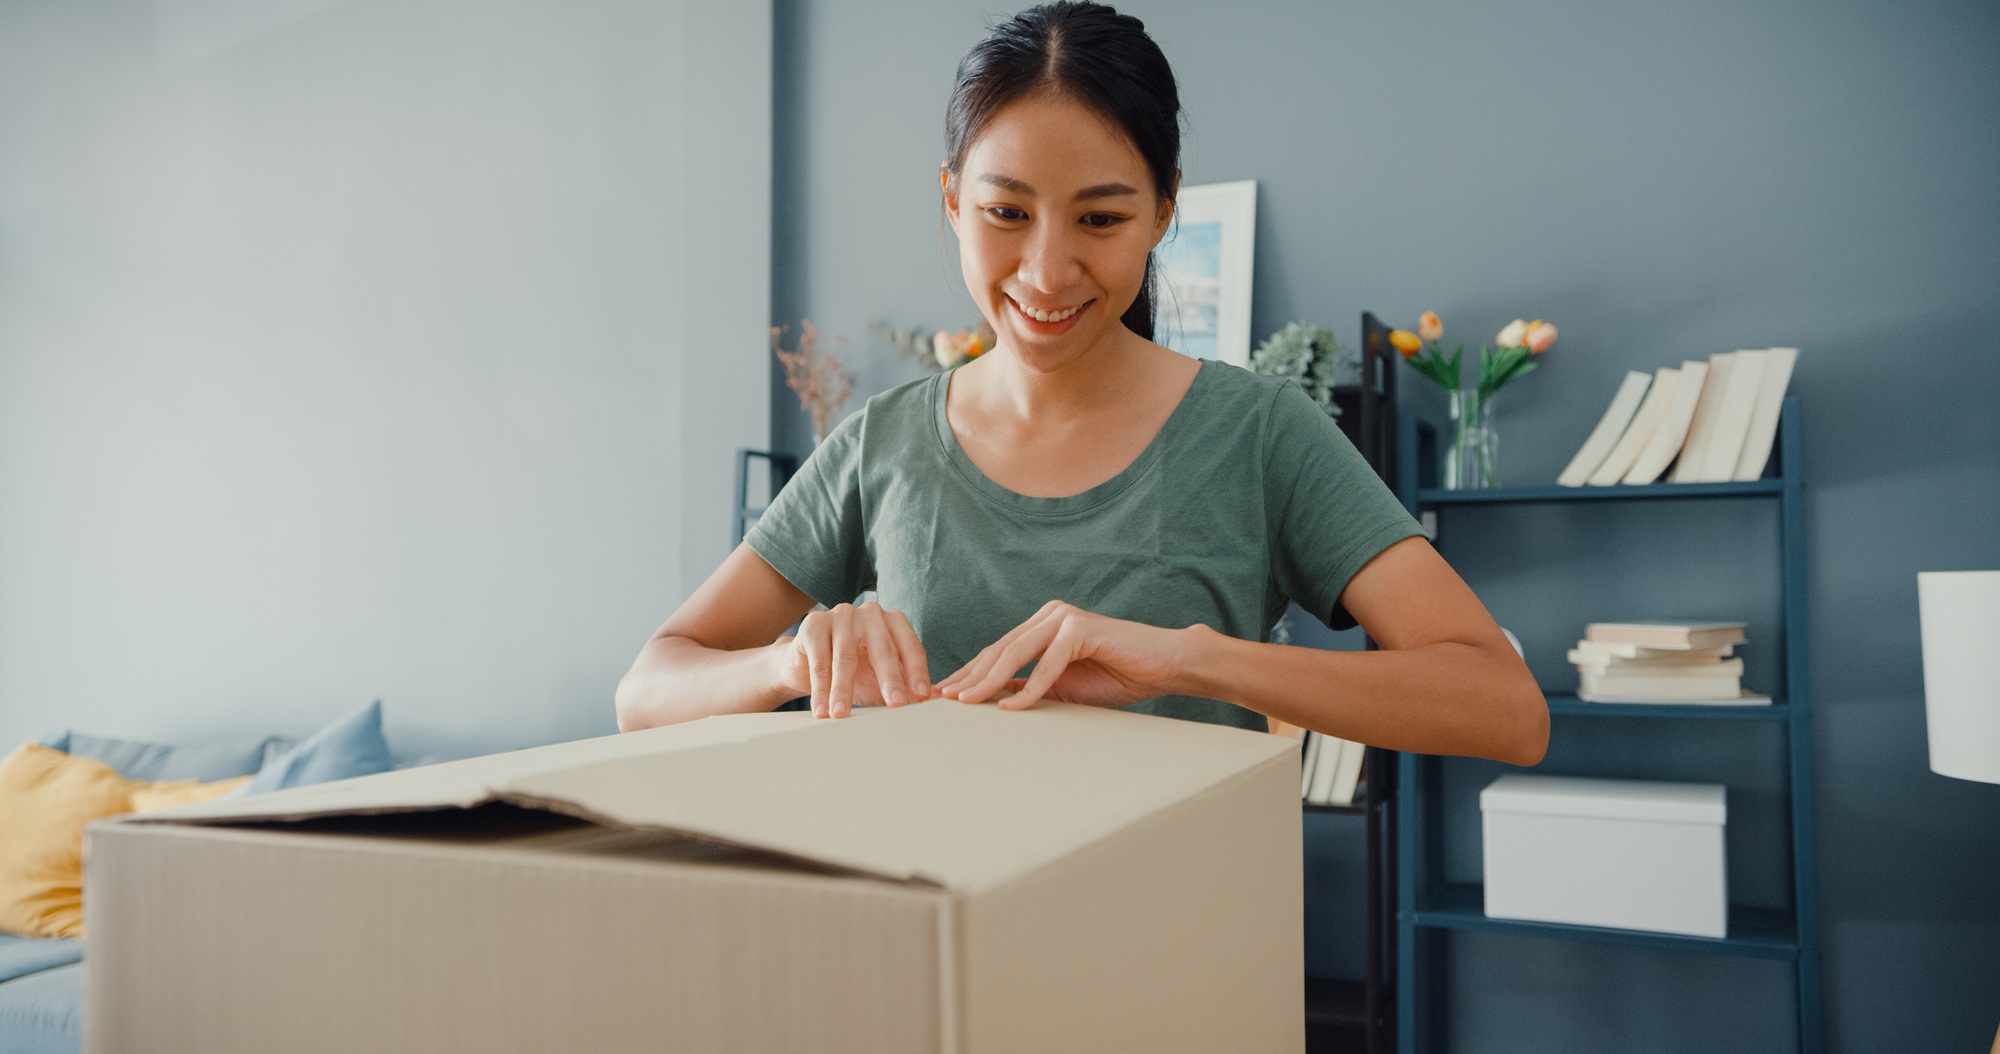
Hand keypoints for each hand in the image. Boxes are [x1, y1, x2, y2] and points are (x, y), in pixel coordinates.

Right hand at [770, 601, 930, 718]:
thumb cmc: (853, 673)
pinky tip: (821, 709)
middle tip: (895, 704)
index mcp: (893, 622)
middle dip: (890, 679)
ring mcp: (842, 615)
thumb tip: (934, 701)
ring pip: (846, 657)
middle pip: (883, 648)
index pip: (910, 647)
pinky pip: (819, 660)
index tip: (922, 697)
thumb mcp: (881, 683)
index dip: (917, 672)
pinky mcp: (814, 624)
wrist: (809, 666)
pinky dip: (820, 689)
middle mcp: (870, 613)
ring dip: (843, 690)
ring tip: (842, 715)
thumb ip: (906, 689)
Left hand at [936, 600, 1192, 710]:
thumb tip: (990, 702)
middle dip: (970, 677)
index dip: (970, 674)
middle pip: (999, 650)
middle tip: (944, 700)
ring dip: (990, 680)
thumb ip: (1029, 687)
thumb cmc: (1117, 678)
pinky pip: (1048, 662)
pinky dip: (1030, 686)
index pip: (997, 652)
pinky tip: (1012, 707)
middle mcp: (1048, 616)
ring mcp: (1064, 618)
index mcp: (1041, 626)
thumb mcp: (1063, 688)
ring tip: (967, 702)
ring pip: (1017, 652)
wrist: (1162, 668)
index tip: (944, 698)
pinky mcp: (1081, 628)